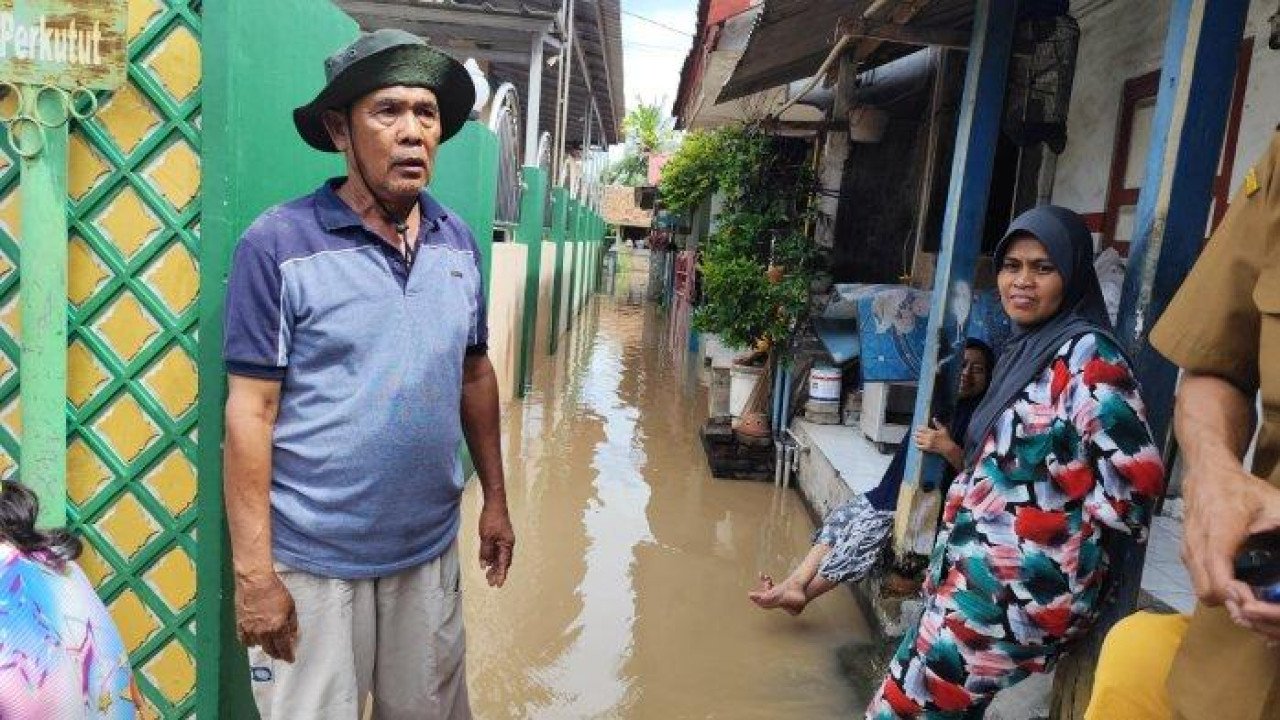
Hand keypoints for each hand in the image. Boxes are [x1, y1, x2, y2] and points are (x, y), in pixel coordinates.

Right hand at [235, 570, 297, 661]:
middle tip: (281, 653)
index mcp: (278, 627)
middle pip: (270, 650)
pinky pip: (244, 641)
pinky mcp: (239, 625)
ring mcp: (250, 630)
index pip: (283, 648)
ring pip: (257, 646)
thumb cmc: (276, 591)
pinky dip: (250, 642)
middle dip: (277, 653)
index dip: (288, 656)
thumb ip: (292, 624)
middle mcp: (263, 632)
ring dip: (264, 646)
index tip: (290, 660)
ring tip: (269, 642)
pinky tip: (255, 638)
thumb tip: (293, 638)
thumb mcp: (291, 607)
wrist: (255, 580)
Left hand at [478, 500, 514, 587]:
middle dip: (497, 573)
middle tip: (491, 583)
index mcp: (507, 545)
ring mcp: (503, 540)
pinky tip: (486, 563)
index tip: (498, 585)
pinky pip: (496, 550)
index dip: (500, 575)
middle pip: (503, 562)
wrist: (494, 503)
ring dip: (494, 566)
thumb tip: (485, 565)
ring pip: (499, 557)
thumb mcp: (486, 537)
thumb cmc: (492, 519)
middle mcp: (507, 544)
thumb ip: (486, 552)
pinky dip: (492, 558)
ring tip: (488, 576)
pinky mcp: (498, 536)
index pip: (503, 563)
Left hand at [913, 419, 956, 455]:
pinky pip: (920, 446)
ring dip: (915, 438)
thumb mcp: (943, 429)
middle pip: (919, 434)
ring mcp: (927, 443)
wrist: (948, 448)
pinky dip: (917, 445)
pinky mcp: (927, 448)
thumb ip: (937, 423)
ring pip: (918, 440)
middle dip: (916, 433)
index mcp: (932, 432)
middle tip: (914, 432)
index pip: (922, 428)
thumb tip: (933, 418)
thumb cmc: (946, 438)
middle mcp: (929, 437)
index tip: (917, 427)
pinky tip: (916, 444)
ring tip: (913, 437)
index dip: (918, 428)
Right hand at [1183, 466, 1279, 640]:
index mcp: (1218, 535)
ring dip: (1225, 598)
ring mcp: (1188, 551)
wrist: (1206, 471)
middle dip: (1233, 604)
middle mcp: (1197, 547)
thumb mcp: (1274, 504)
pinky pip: (1198, 580)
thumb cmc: (1238, 488)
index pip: (1220, 580)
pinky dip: (1217, 588)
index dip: (1239, 597)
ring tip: (1251, 594)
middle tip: (1258, 600)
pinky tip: (1238, 581)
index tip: (1259, 600)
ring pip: (1201, 590)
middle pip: (1208, 594)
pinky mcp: (1187, 552)